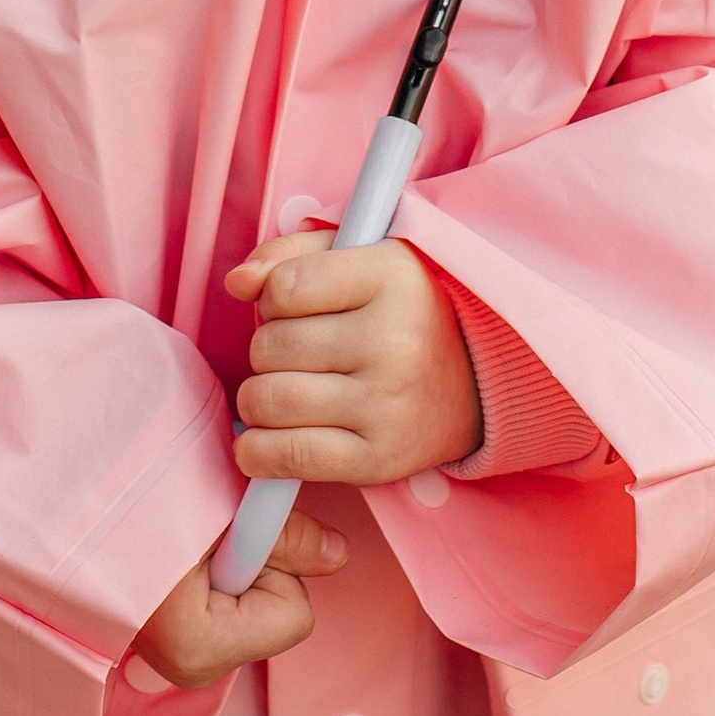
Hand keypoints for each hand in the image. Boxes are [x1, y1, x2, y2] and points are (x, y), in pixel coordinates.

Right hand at [131, 508, 346, 690]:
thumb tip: (340, 556)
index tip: (225, 534)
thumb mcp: (218, 505)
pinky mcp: (173, 643)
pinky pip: (227, 607)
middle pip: (276, 612)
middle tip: (204, 533)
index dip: (273, 560)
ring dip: (234, 565)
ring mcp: (179, 661)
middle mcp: (191, 670)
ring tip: (186, 538)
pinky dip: (215, 577)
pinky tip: (180, 555)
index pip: (294, 613)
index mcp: (200, 649)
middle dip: (256, 565)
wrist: (52, 509)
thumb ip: (286, 535)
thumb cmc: (130, 502)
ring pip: (254, 606)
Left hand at [226, 230, 483, 487]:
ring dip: (258, 398)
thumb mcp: (359, 257)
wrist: (478, 380)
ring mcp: (387, 405)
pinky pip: (291, 457)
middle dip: (267, 348)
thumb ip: (289, 255)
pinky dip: (258, 452)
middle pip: (271, 346)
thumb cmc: (402, 310)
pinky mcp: (379, 459)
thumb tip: (237, 282)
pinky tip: (263, 439)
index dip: (271, 295)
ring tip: (282, 390)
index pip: (285, 287)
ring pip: (270, 399)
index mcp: (391, 278)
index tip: (290, 303)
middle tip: (296, 352)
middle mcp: (393, 341)